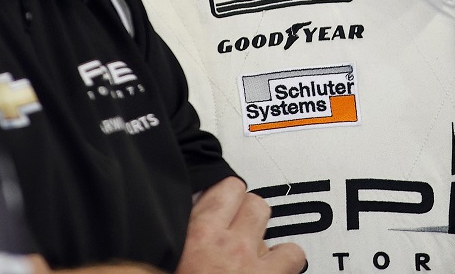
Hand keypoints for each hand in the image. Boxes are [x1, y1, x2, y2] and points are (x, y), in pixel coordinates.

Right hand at [177, 177, 304, 273]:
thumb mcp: (165, 265)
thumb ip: (174, 243)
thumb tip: (161, 238)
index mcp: (193, 237)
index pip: (215, 188)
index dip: (217, 194)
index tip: (214, 201)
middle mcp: (225, 242)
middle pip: (241, 193)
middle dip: (237, 204)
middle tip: (231, 223)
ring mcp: (251, 257)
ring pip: (265, 215)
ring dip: (258, 225)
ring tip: (250, 241)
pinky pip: (293, 253)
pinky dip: (286, 257)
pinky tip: (275, 265)